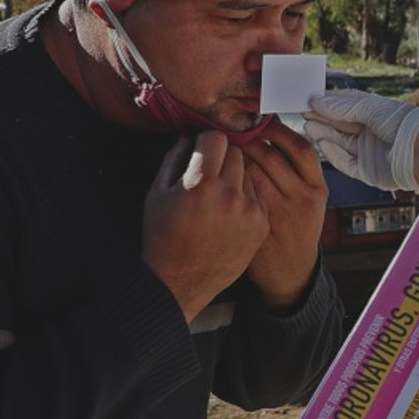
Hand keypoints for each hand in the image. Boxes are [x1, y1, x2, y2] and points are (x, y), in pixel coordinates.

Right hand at [142, 132, 268, 321]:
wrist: (180, 283)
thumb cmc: (162, 236)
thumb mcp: (157, 194)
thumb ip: (174, 159)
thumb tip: (189, 136)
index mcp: (202, 183)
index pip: (217, 137)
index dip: (206, 141)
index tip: (201, 149)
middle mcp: (231, 195)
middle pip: (237, 152)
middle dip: (222, 157)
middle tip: (208, 172)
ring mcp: (250, 211)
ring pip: (249, 173)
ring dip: (235, 176)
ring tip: (217, 196)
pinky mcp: (261, 225)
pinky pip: (257, 195)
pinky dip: (245, 197)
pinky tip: (228, 212)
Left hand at [237, 117, 328, 309]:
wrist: (289, 271)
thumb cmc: (296, 228)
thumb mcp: (309, 200)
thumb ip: (295, 172)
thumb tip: (269, 131)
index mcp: (317, 188)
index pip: (299, 148)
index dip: (278, 131)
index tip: (261, 121)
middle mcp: (301, 199)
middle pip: (271, 155)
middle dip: (249, 139)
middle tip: (234, 128)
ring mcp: (277, 213)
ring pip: (251, 170)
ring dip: (234, 155)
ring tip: (224, 145)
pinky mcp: (255, 225)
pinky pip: (237, 191)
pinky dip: (226, 177)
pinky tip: (218, 171)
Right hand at [303, 89, 418, 190]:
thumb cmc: (400, 123)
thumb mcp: (369, 108)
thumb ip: (342, 106)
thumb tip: (316, 100)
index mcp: (373, 114)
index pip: (344, 108)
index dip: (327, 104)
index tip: (308, 100)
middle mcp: (369, 133)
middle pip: (339, 126)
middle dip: (322, 119)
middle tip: (303, 112)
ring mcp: (367, 152)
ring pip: (340, 144)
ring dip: (324, 134)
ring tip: (308, 125)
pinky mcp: (367, 171)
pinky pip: (346, 163)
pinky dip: (334, 154)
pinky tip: (323, 143)